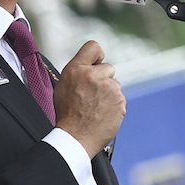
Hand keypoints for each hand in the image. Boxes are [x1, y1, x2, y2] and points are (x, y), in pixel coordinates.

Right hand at [53, 41, 124, 156]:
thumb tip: (92, 65)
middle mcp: (94, 75)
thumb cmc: (67, 112)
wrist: (75, 137)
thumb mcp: (64, 84)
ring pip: (114, 86)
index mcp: (76, 69)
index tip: (96, 65)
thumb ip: (79, 70)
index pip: (94, 46)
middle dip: (103, 79)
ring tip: (95, 108)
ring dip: (108, 94)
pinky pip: (119, 99)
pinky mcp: (120, 101)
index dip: (97, 56)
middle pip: (108, 68)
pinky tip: (102, 114)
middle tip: (91, 95)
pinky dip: (113, 105)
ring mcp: (109, 88)